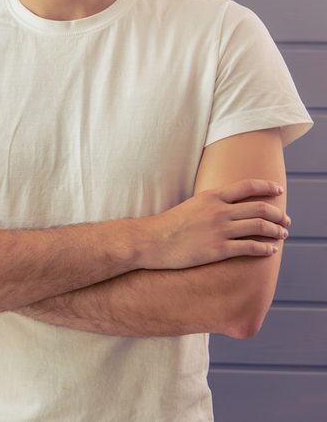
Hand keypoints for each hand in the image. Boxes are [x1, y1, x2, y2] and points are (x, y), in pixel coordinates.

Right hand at [140, 179, 289, 269]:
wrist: (151, 241)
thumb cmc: (169, 225)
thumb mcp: (192, 205)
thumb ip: (212, 203)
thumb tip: (228, 205)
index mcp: (212, 197)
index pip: (247, 187)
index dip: (267, 187)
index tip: (279, 190)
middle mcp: (219, 211)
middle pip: (260, 208)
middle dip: (278, 214)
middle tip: (286, 220)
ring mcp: (219, 230)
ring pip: (260, 227)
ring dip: (276, 231)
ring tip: (282, 234)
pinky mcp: (218, 249)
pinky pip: (250, 247)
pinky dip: (265, 248)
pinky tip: (270, 250)